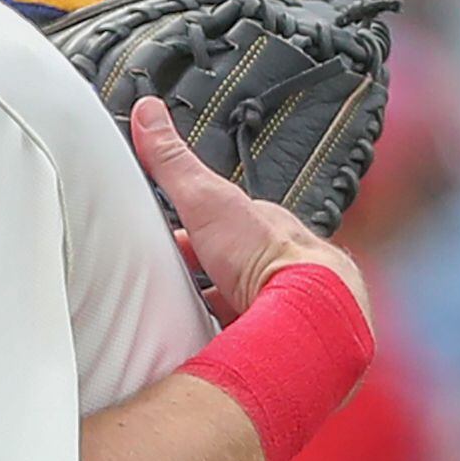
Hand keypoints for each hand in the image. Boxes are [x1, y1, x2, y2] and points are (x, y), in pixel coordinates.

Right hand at [129, 96, 371, 325]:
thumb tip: (149, 113)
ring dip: (219, 310)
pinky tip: (208, 347)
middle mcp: (277, 263)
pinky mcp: (277, 338)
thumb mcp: (205, 198)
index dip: (192, 232)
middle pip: (232, 266)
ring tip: (186, 322)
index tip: (168, 240)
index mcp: (262, 226)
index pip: (222, 223)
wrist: (310, 314)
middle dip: (206, 276)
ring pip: (243, 304)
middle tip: (174, 285)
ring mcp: (280, 302)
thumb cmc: (267, 255)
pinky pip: (246, 338)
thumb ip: (173, 161)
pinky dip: (226, 342)